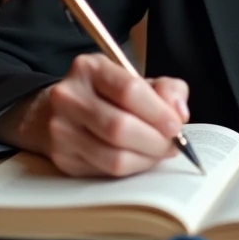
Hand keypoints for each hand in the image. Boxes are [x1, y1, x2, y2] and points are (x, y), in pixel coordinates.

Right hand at [0, 53, 188, 177]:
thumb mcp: (137, 80)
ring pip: (113, 156)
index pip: (129, 90)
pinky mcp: (62, 157)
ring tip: (158, 153)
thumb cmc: (107, 95)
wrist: (58, 111)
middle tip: (172, 145)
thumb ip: (166, 89)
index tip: (176, 126)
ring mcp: (61, 129)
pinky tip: (139, 159)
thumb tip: (179, 113)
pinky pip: (105, 171)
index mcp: (90, 68)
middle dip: (155, 141)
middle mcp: (69, 96)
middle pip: (119, 127)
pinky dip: (131, 169)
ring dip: (145, 159)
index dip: (158, 112)